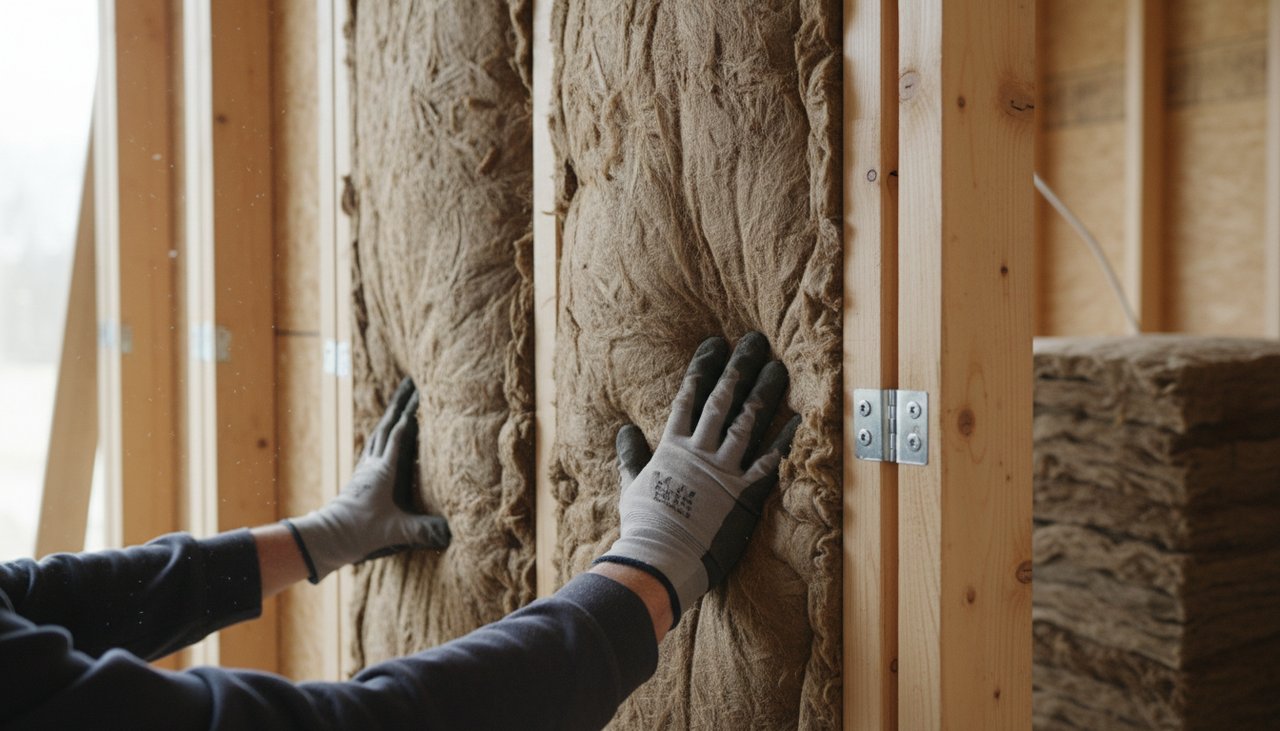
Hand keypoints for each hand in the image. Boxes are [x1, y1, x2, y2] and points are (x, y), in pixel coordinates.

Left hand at [284, 377, 450, 582]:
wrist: (328, 537)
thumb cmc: (360, 532)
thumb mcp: (396, 532)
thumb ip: (424, 531)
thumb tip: (453, 534)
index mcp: (384, 471)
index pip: (399, 435)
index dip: (411, 413)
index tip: (422, 393)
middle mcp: (373, 465)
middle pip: (386, 425)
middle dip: (400, 403)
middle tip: (410, 382)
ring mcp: (364, 470)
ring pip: (377, 433)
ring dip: (389, 415)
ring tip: (399, 401)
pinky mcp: (360, 478)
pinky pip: (372, 446)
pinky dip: (381, 433)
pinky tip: (381, 435)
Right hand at [595, 332, 799, 625]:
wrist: (660, 559)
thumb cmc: (644, 527)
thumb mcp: (632, 486)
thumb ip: (630, 456)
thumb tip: (624, 430)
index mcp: (672, 447)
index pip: (689, 396)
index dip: (704, 367)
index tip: (715, 343)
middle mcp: (700, 451)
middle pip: (723, 399)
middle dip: (740, 367)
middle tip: (755, 341)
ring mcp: (723, 470)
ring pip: (748, 421)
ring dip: (765, 392)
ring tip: (779, 368)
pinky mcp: (744, 494)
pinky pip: (770, 461)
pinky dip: (786, 440)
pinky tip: (800, 420)